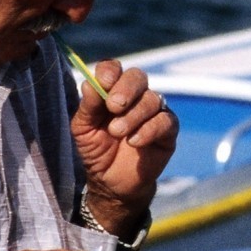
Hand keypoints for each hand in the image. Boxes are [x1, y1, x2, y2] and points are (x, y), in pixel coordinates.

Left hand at [70, 58, 178, 231]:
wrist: (111, 182)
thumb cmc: (96, 151)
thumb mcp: (83, 129)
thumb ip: (88, 106)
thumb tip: (89, 83)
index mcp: (111, 90)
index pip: (113, 69)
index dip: (110, 72)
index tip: (104, 82)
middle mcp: (134, 95)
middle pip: (137, 76)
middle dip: (125, 89)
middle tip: (113, 106)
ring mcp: (153, 110)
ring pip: (151, 99)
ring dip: (133, 115)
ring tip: (117, 132)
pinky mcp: (168, 129)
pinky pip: (165, 120)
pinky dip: (149, 129)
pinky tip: (134, 142)